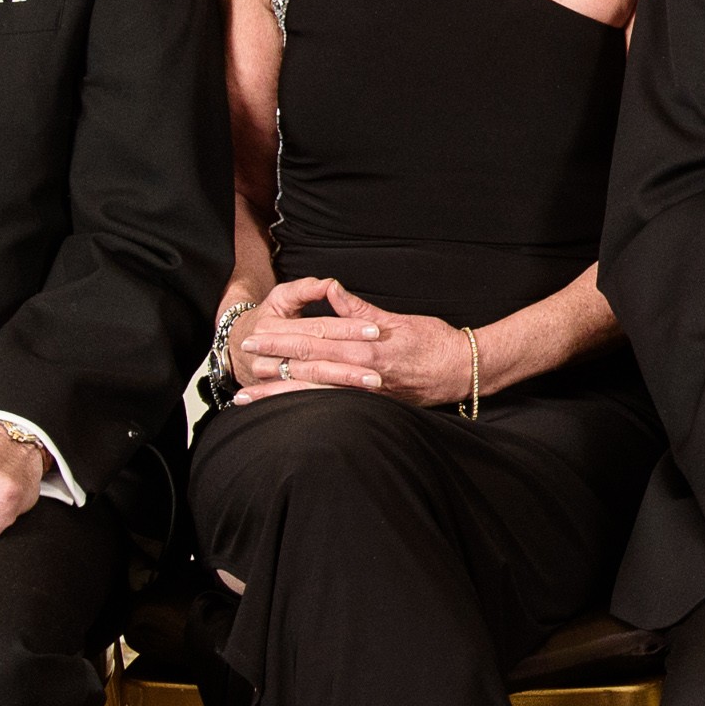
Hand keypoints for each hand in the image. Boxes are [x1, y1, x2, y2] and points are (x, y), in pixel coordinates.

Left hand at [224, 276, 471, 406]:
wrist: (465, 371)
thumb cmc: (435, 342)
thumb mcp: (397, 320)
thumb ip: (361, 311)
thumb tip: (333, 291)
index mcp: (365, 348)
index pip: (314, 341)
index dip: (282, 340)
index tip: (255, 336)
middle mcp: (362, 374)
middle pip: (307, 369)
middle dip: (270, 367)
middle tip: (240, 363)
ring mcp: (366, 395)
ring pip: (313, 395)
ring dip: (279, 395)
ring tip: (247, 398)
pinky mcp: (373, 408)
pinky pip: (331, 410)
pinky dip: (305, 411)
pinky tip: (284, 414)